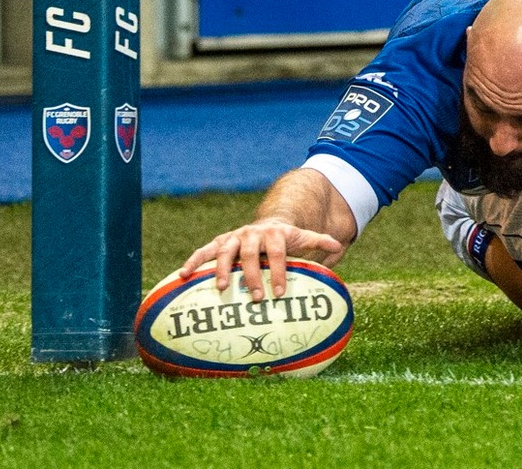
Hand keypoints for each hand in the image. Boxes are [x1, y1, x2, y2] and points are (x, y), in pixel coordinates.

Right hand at [179, 219, 347, 301]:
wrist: (267, 225)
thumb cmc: (286, 240)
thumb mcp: (303, 238)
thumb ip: (318, 241)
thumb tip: (339, 246)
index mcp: (275, 234)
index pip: (278, 252)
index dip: (279, 271)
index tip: (280, 293)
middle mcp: (252, 233)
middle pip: (251, 252)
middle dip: (253, 275)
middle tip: (255, 297)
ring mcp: (234, 237)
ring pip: (225, 250)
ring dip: (223, 269)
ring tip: (223, 288)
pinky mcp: (219, 242)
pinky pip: (203, 251)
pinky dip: (193, 261)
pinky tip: (182, 275)